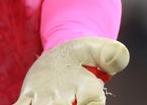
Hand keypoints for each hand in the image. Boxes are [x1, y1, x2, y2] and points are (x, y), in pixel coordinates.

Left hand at [12, 37, 129, 104]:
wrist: (63, 56)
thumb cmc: (84, 54)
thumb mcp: (96, 47)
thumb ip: (109, 53)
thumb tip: (118, 59)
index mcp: (88, 90)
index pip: (92, 102)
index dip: (90, 104)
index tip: (81, 100)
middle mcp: (68, 100)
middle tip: (55, 103)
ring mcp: (47, 102)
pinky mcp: (29, 99)